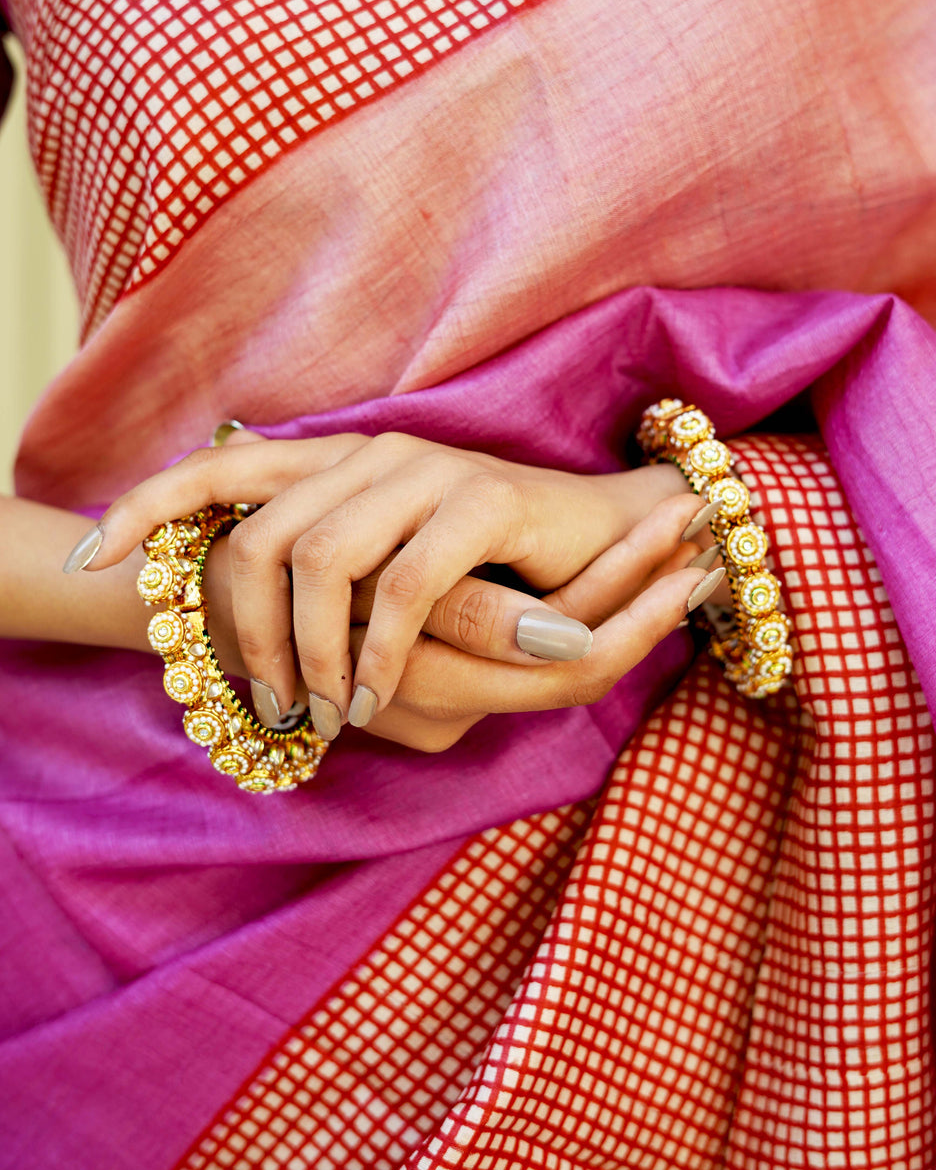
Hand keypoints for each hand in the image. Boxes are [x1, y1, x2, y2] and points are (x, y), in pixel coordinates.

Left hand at [81, 431, 718, 743]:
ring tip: (328, 715)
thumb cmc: (488, 568)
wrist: (606, 538)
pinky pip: (403, 584)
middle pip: (259, 539)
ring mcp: (425, 470)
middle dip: (251, 638)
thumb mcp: (389, 574)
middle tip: (276, 706)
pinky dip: (379, 653)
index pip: (220, 469)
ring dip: (313, 654)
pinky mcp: (483, 499)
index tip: (96, 556)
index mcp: (337, 462)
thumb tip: (240, 635)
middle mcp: (370, 454)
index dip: (150, 506)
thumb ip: (326, 581)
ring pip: (320, 561)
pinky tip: (378, 697)